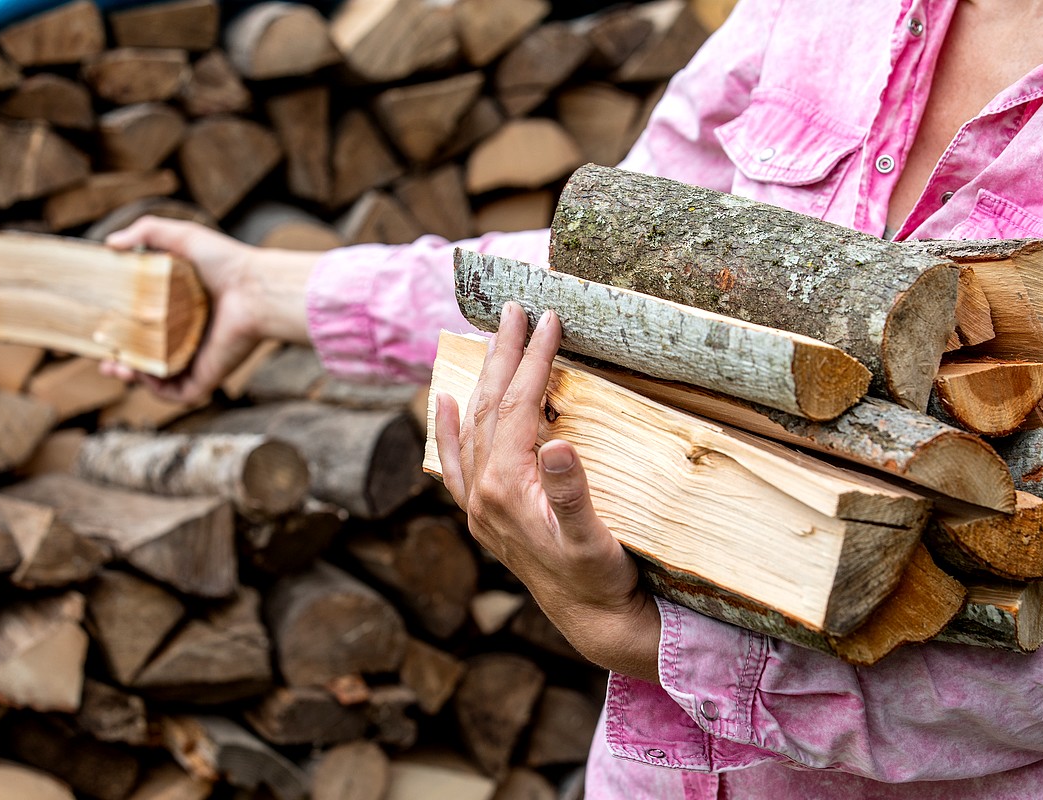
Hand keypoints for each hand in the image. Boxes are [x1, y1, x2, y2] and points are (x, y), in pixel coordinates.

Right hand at [104, 217, 315, 403]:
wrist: (255, 289)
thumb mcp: (182, 237)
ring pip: (159, 379)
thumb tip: (110, 244)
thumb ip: (146, 232)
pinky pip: (178, 393)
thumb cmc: (225, 261)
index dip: (120, 331)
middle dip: (120, 361)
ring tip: (115, 367)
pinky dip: (157, 390)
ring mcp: (199, 358)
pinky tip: (141, 375)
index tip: (99, 330)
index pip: (145, 326)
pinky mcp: (209, 376)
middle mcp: (189, 336)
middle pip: (148, 356)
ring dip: (132, 377)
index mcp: (181, 309)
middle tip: (104, 358)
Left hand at [434, 302, 660, 681]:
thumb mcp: (593, 538)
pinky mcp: (482, 515)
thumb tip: (558, 444)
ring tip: (492, 337)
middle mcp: (482, 493)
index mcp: (506, 488)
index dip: (535, 360)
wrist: (592, 622)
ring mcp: (477, 504)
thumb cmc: (599, 579)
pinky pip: (453, 463)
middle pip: (489, 407)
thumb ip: (571, 492)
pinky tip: (442, 403)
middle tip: (517, 309)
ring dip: (482, 379)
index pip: (517, 407)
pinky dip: (447, 430)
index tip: (550, 319)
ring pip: (471, 426)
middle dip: (504, 354)